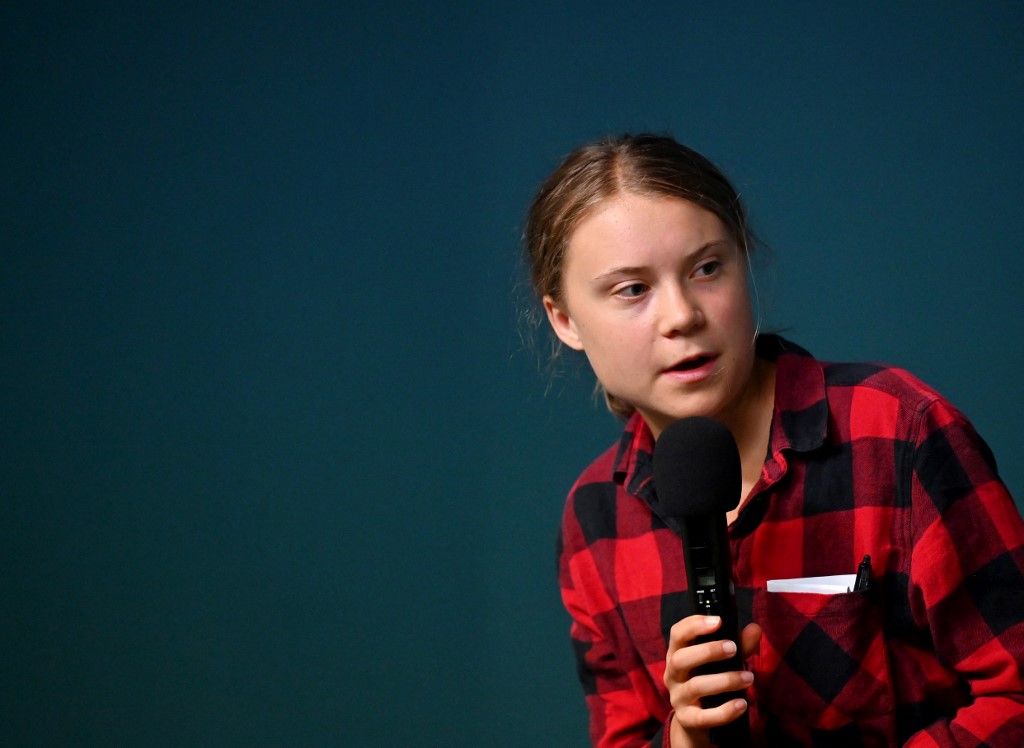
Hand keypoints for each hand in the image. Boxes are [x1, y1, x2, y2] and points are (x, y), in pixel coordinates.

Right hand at [663, 615, 760, 747]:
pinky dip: (725, 711)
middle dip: (707, 651)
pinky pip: (704, 717)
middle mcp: (673, 674)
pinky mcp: (688, 720)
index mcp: (677, 653)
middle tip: (733, 648)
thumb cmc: (709, 681)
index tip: (718, 621)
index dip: (694, 625)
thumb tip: (755, 629)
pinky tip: (742, 704)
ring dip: (724, 680)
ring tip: (748, 678)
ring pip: (695, 686)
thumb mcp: (722, 661)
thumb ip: (739, 645)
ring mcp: (678, 698)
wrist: (697, 722)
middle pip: (680, 659)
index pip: (677, 633)